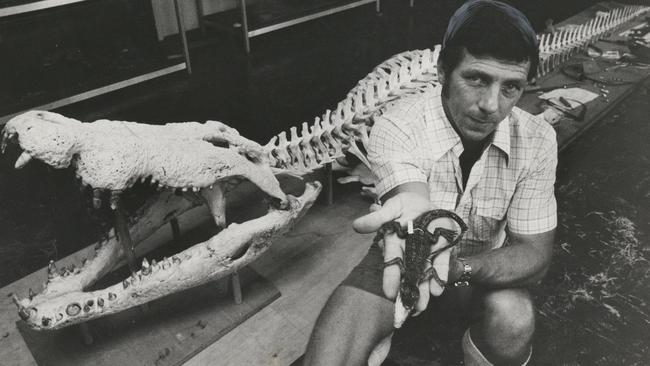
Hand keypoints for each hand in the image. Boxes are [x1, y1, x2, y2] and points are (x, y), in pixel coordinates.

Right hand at [353, 192, 456, 314]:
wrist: (422, 201)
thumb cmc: (402, 206)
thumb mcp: (390, 208)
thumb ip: (377, 218)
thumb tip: (356, 226)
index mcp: (396, 243)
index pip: (392, 262)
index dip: (391, 277)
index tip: (389, 293)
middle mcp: (410, 251)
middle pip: (409, 273)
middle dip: (409, 290)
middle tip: (409, 309)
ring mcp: (427, 251)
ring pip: (424, 273)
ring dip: (424, 290)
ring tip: (422, 306)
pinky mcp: (442, 248)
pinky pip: (441, 263)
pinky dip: (440, 276)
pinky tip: (438, 290)